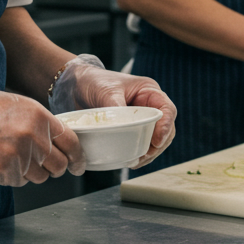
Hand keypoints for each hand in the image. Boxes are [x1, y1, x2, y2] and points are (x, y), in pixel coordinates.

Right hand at [0, 69, 82, 185]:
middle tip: (45, 163)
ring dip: (31, 171)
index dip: (78, 159)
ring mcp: (17, 157)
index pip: (72, 144)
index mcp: (41, 119)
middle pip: (58, 166)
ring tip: (14, 155)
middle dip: (55, 168)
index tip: (78, 166)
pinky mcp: (2, 172)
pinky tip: (1, 159)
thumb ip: (45, 126)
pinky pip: (19, 182)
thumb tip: (63, 147)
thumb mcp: (24, 107)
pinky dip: (13, 175)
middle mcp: (33, 139)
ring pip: (39, 177)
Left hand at [48, 55, 176, 168]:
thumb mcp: (107, 92)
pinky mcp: (129, 129)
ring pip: (154, 140)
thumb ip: (117, 109)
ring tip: (135, 162)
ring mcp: (140, 119)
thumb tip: (123, 129)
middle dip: (157, 145)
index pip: (167, 110)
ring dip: (148, 153)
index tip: (156, 141)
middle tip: (143, 156)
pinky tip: (129, 160)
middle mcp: (148, 106)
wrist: (76, 85)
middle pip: (165, 129)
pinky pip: (139, 143)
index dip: (166, 127)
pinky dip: (137, 153)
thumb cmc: (94, 81)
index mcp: (149, 92)